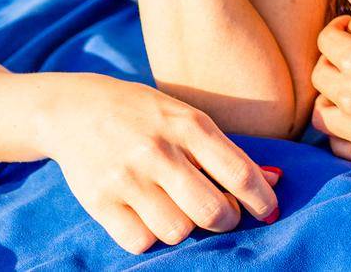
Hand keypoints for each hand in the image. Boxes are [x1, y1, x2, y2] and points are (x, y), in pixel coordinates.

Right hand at [42, 73, 281, 253]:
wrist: (75, 109)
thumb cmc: (146, 115)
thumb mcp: (188, 119)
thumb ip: (226, 152)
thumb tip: (274, 180)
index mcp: (189, 125)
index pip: (238, 172)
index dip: (262, 199)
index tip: (270, 212)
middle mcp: (159, 151)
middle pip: (212, 211)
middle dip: (228, 220)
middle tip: (224, 215)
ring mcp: (127, 178)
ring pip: (177, 231)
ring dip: (187, 228)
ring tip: (180, 210)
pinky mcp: (99, 201)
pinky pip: (141, 241)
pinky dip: (151, 236)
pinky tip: (149, 216)